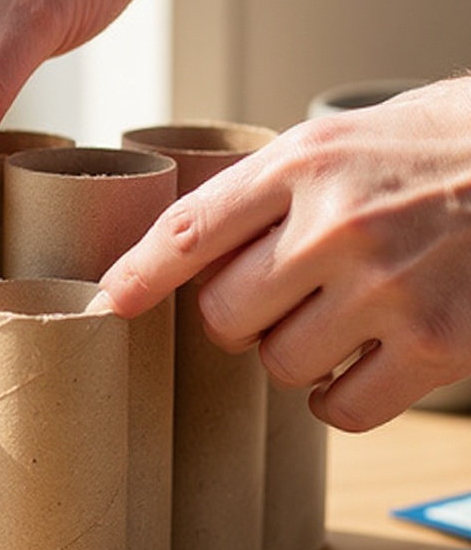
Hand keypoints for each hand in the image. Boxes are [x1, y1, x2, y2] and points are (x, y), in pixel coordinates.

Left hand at [99, 76, 470, 430]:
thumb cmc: (442, 147)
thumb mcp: (343, 140)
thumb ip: (268, 192)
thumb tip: (187, 253)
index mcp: (306, 163)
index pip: (190, 230)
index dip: (139, 274)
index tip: (111, 302)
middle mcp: (338, 225)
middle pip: (224, 317)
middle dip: (238, 320)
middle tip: (278, 300)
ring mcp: (388, 288)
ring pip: (278, 367)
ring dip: (296, 354)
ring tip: (342, 315)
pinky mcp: (439, 344)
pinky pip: (338, 409)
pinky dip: (341, 398)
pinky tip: (368, 360)